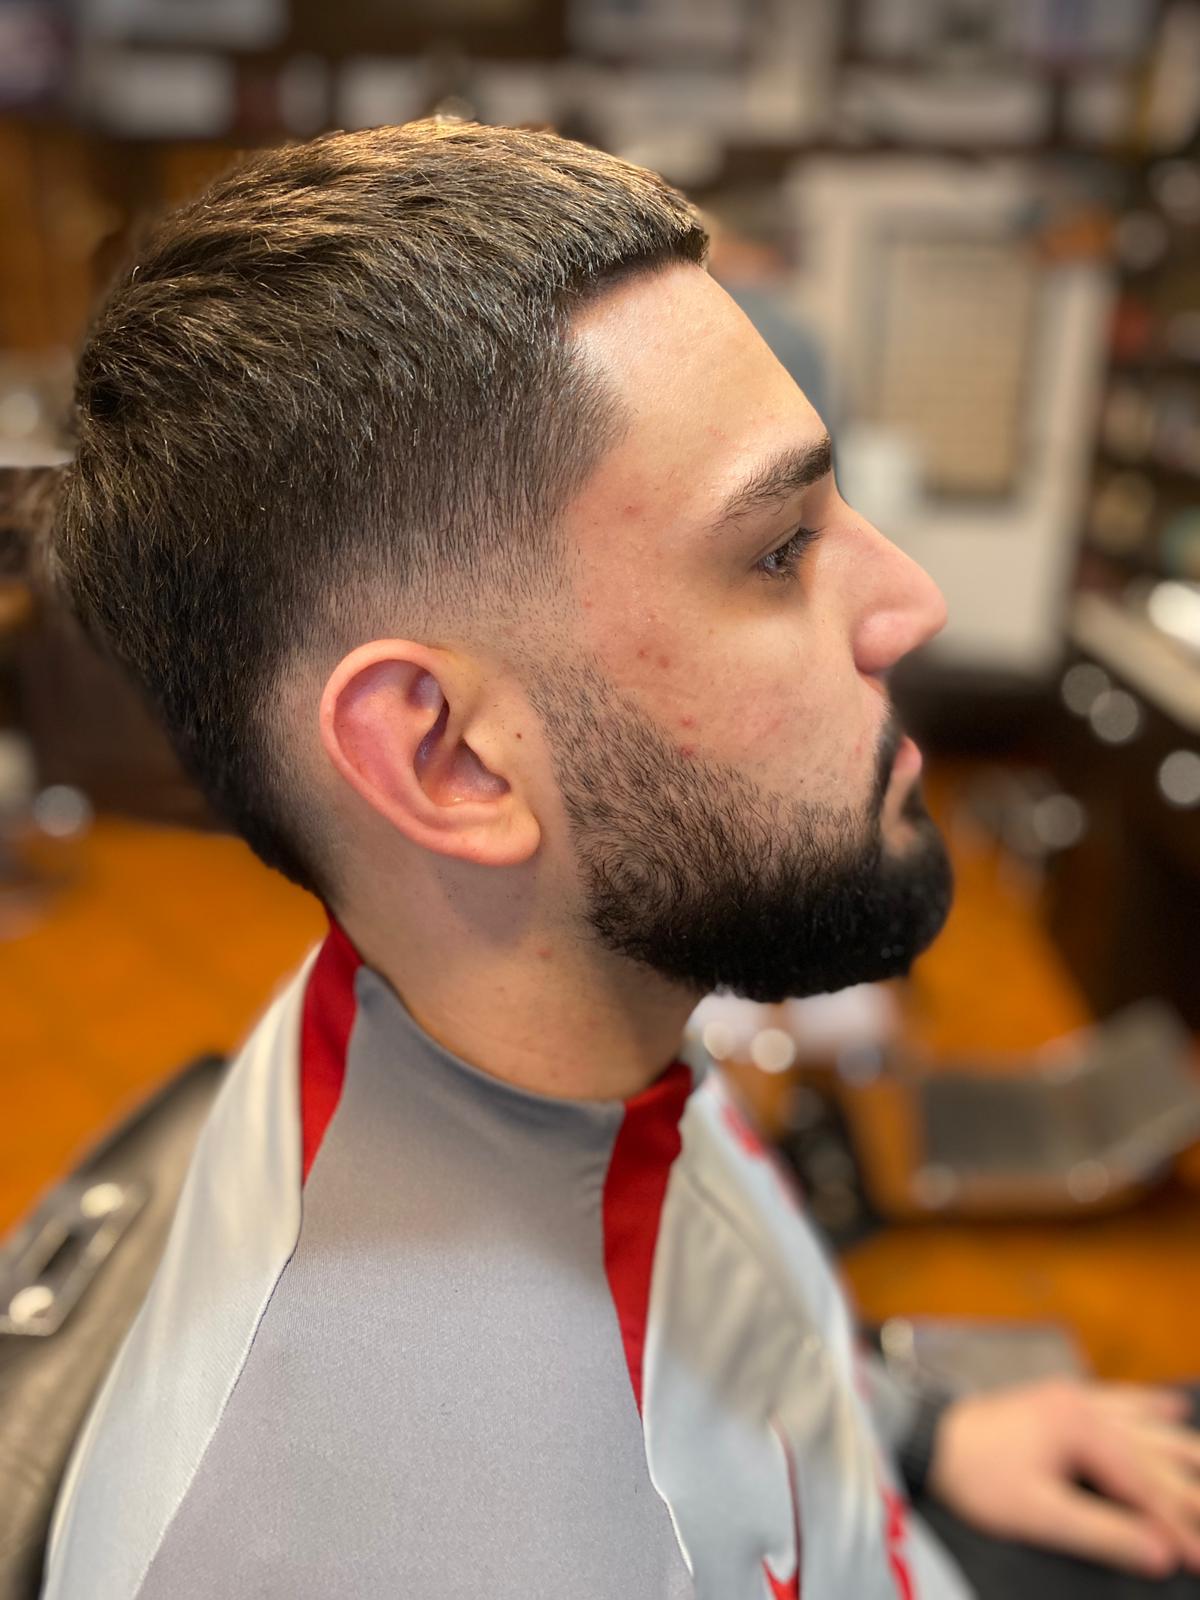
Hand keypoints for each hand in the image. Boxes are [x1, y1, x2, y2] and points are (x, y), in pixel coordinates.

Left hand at [927, 1376, 1199, 1578]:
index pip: (1146, 1489)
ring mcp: (1077, 1399)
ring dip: (1183, 1452)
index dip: (1178, 1528)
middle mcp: (1087, 1407)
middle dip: (1190, 1497)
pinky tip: (1174, 1407)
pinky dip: (1150, 1407)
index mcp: (1083, 1431)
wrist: (931, 1438)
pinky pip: (1119, 1400)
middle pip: (1154, 1457)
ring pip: (1145, 1427)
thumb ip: (1102, 1534)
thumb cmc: (978, 1477)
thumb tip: (1161, 1555)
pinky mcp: (1064, 1400)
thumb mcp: (1038, 1514)